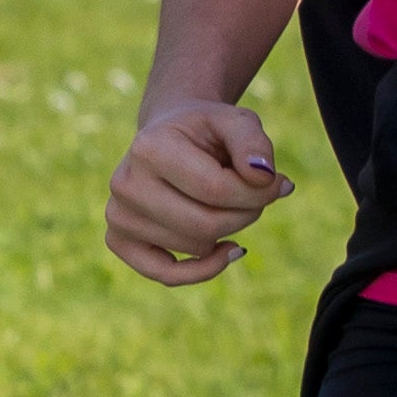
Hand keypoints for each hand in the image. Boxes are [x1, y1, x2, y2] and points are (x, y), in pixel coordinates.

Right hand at [105, 100, 291, 286]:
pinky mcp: (120, 240)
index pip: (217, 190)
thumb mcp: (235, 121)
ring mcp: (119, 215)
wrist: (168, 136)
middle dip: (247, 214)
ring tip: (227, 202)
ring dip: (228, 231)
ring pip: (196, 248)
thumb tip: (264, 176)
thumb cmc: (207, 131)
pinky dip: (204, 270)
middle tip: (257, 196)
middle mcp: (125, 184)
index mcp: (150, 148)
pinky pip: (166, 275)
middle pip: (206, 225)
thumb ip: (253, 142)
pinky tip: (229, 250)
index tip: (277, 182)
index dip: (260, 193)